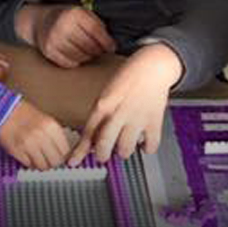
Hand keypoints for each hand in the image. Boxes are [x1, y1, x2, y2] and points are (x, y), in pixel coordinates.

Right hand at [0, 100, 69, 169]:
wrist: (5, 111)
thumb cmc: (26, 115)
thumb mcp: (46, 120)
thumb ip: (56, 136)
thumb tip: (64, 153)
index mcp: (51, 127)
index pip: (65, 151)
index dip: (63, 156)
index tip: (60, 156)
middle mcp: (41, 136)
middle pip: (55, 161)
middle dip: (54, 163)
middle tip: (50, 160)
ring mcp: (28, 144)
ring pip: (43, 166)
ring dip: (42, 165)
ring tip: (39, 159)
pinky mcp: (17, 151)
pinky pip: (29, 164)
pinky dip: (30, 163)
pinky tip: (29, 156)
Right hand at [18, 4, 116, 68]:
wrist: (41, 21)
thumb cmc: (68, 18)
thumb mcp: (83, 14)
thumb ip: (97, 26)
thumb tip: (111, 47)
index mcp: (74, 13)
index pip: (96, 31)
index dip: (107, 42)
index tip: (112, 48)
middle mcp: (63, 25)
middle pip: (89, 45)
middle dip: (98, 51)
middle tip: (100, 51)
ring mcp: (54, 39)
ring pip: (81, 56)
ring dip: (89, 57)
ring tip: (89, 53)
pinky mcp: (49, 51)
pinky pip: (69, 63)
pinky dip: (77, 61)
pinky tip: (78, 56)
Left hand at [69, 44, 182, 164]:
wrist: (154, 65)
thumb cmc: (129, 78)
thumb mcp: (108, 93)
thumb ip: (101, 115)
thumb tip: (93, 139)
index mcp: (104, 104)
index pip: (88, 132)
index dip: (79, 151)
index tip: (73, 162)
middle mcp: (119, 112)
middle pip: (105, 144)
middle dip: (102, 155)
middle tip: (103, 155)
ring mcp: (137, 117)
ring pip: (125, 149)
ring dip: (124, 151)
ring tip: (125, 146)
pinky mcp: (154, 120)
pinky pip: (150, 145)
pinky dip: (147, 148)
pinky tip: (143, 142)